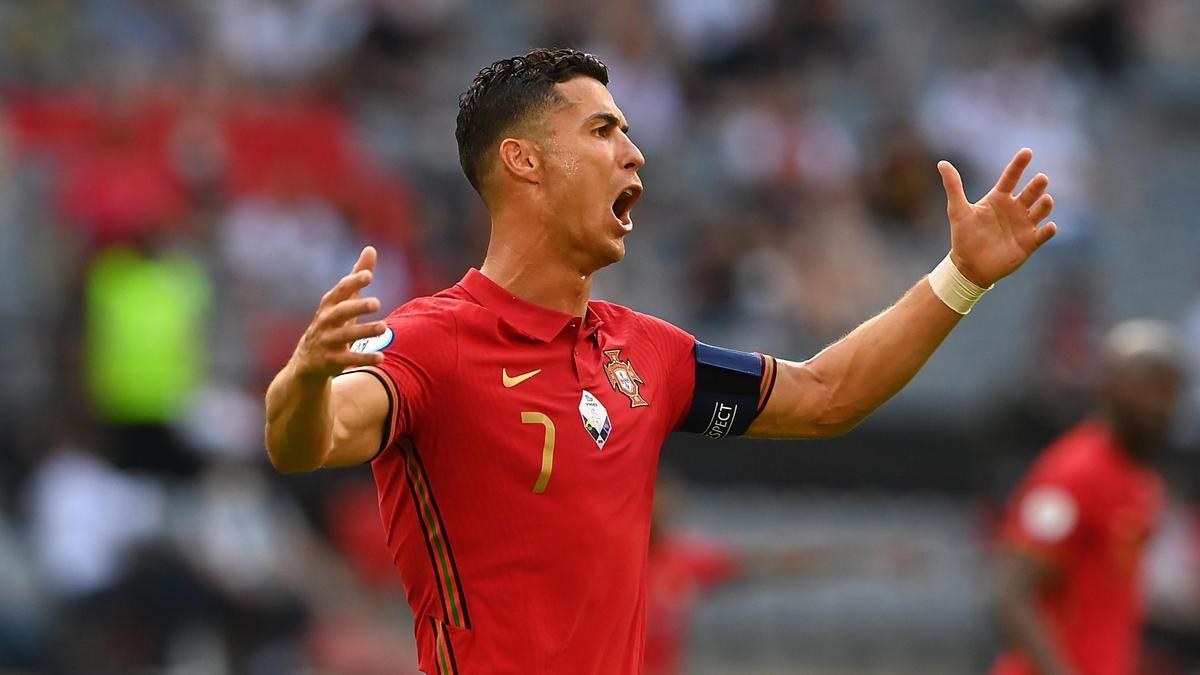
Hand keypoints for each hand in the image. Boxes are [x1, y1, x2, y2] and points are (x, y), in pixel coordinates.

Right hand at [291, 246, 387, 379]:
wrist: (307, 363)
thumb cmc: (331, 325)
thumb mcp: (343, 302)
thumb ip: (356, 277)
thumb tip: (371, 249)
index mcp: (329, 305)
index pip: (340, 291)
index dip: (353, 282)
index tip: (368, 275)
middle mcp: (325, 322)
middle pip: (340, 312)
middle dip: (357, 307)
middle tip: (377, 303)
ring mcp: (326, 342)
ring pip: (345, 336)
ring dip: (364, 331)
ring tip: (384, 327)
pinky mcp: (330, 362)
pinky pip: (347, 359)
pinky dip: (364, 358)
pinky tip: (381, 357)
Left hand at [939, 148, 1056, 286]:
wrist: (969, 266)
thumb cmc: (964, 236)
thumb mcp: (957, 210)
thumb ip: (953, 186)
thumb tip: (942, 163)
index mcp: (999, 198)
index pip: (1011, 177)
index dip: (1019, 165)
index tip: (1027, 151)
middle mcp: (1015, 208)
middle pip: (1030, 193)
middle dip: (1037, 186)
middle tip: (1041, 178)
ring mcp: (1024, 225)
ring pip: (1040, 211)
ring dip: (1045, 205)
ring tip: (1046, 200)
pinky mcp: (1029, 242)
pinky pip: (1043, 235)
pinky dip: (1048, 231)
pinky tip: (1051, 227)